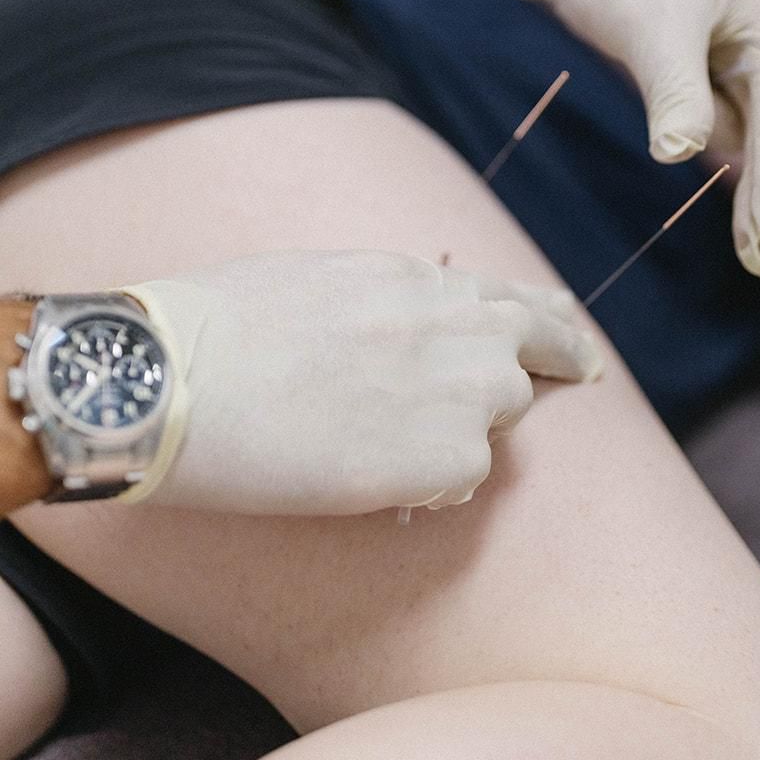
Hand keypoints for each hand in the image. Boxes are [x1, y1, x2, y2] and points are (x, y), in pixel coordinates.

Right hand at [118, 250, 600, 514]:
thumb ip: (381, 298)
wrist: (173, 378)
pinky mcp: (440, 456)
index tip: (568, 324)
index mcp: (410, 277)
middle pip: (535, 342)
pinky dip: (436, 482)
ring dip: (473, 426)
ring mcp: (454, 387)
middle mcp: (448, 322)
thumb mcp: (313, 281)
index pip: (504, 292)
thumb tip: (405, 320)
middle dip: (561, 356)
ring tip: (404, 443)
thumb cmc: (213, 330)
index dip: (543, 313)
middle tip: (587, 371)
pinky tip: (383, 482)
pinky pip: (466, 474)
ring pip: (504, 413)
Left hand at [483, 0, 759, 275]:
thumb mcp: (644, 28)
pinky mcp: (714, 63)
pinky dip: (708, 150)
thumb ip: (672, 90)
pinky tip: (727, 205)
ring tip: (724, 199)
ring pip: (745, 125)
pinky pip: (719, 119)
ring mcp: (745, 44)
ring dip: (728, 163)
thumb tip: (682, 153)